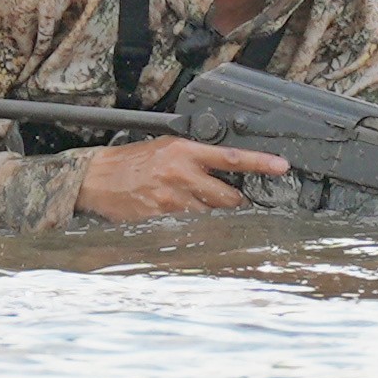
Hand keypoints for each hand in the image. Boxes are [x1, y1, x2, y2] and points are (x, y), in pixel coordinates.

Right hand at [74, 135, 294, 221]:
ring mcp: (171, 200)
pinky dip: (192, 229)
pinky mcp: (160, 220)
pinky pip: (189, 230)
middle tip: (230, 203)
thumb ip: (195, 157)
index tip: (282, 165)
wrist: (96, 177)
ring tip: (197, 211)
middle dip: (234, 203)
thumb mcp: (165, 147)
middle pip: (228, 197)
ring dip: (212, 218)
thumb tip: (226, 169)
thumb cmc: (132, 162)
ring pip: (210, 217)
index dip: (260, 162)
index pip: (231, 157)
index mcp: (184, 151)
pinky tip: (182, 222)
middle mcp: (180, 174)